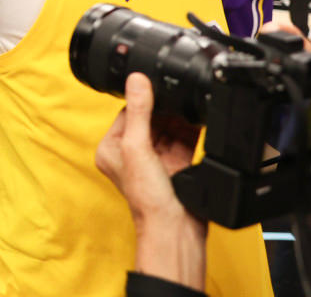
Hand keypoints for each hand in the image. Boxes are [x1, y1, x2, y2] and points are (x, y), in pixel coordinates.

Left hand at [96, 73, 206, 289]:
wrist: (175, 229)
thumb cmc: (147, 198)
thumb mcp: (137, 147)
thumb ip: (139, 112)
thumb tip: (136, 80)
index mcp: (112, 148)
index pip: (126, 113)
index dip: (142, 98)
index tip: (155, 83)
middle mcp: (131, 154)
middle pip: (150, 119)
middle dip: (165, 109)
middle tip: (177, 93)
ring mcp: (155, 160)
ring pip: (168, 129)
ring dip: (180, 119)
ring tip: (189, 106)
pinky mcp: (176, 165)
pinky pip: (183, 140)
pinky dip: (191, 131)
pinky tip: (199, 119)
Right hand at [260, 20, 310, 233]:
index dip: (295, 39)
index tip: (280, 28)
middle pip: (287, 65)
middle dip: (272, 47)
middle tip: (260, 36)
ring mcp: (292, 110)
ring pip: (273, 84)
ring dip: (261, 69)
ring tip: (251, 54)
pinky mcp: (278, 127)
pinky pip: (264, 108)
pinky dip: (254, 98)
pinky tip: (250, 88)